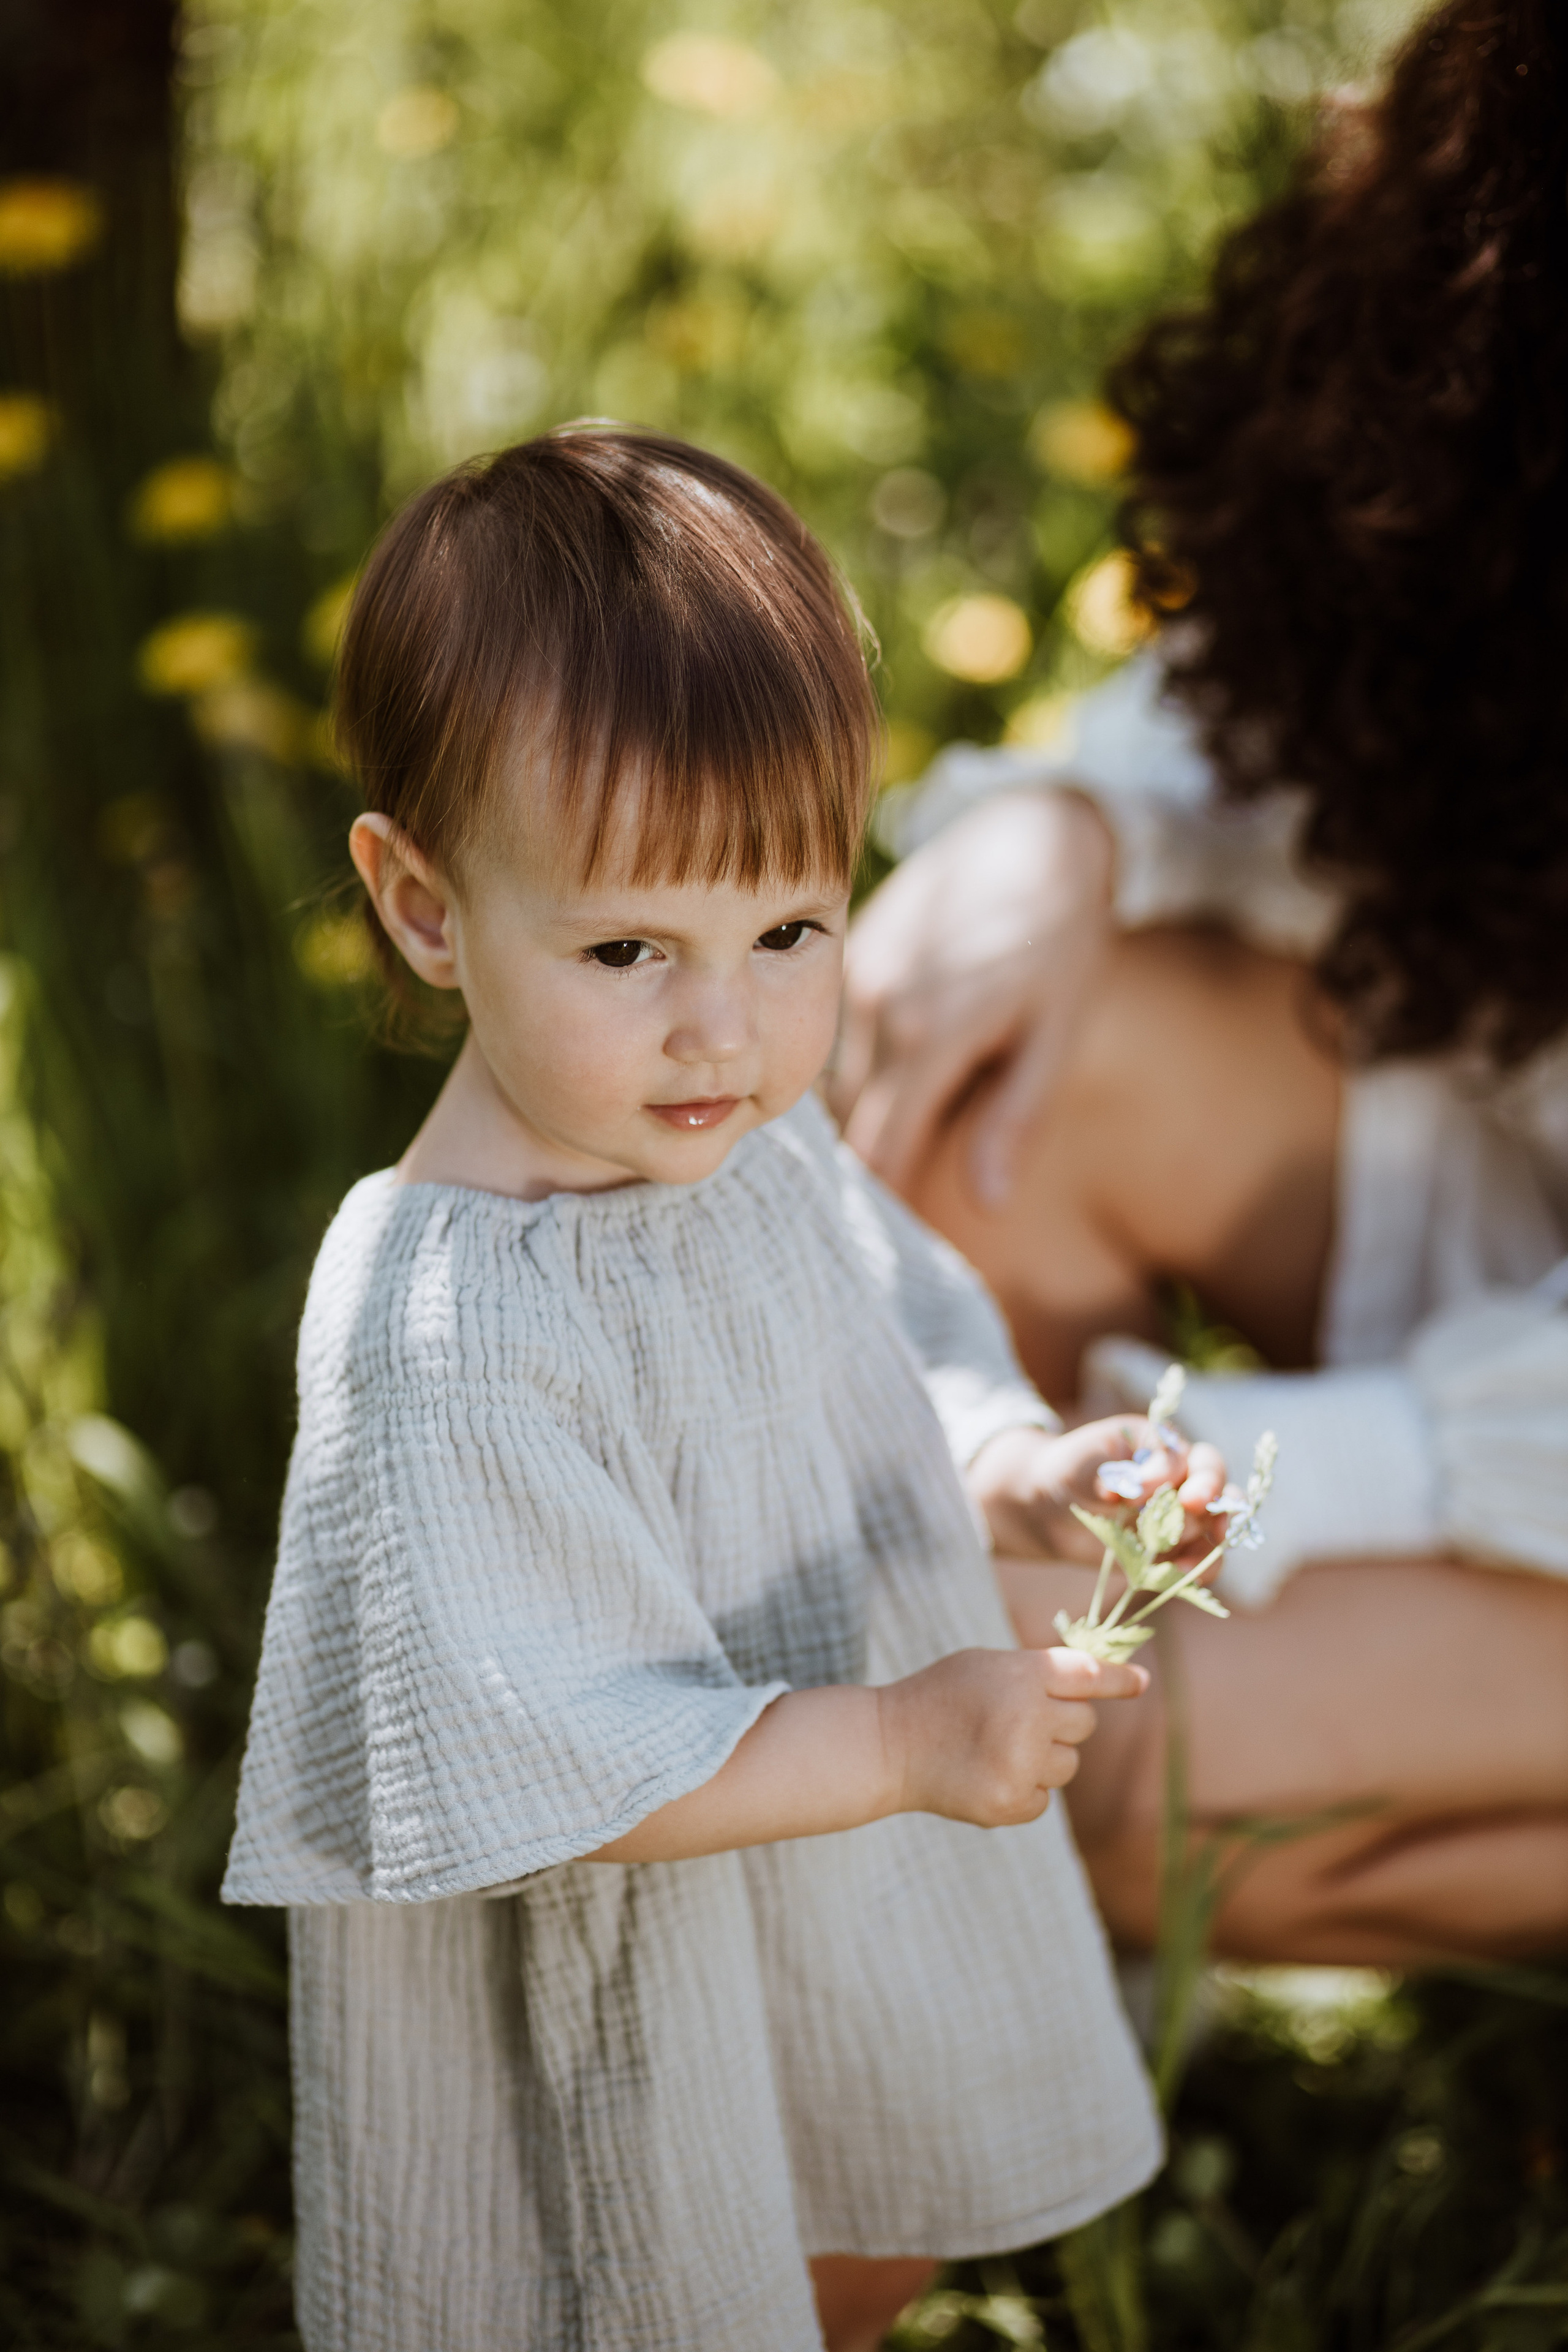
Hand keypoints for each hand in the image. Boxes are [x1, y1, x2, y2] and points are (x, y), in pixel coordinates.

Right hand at [830, 788, 1114, 1205]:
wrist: (1032, 833)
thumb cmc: (1062, 940)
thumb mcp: (1059, 1032)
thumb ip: (1016, 1117)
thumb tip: (988, 1203)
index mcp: (931, 1036)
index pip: (881, 1148)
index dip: (885, 1202)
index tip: (891, 1247)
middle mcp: (878, 1007)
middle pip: (851, 1119)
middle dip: (868, 1164)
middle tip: (885, 1211)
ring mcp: (855, 974)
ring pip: (837, 1078)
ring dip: (859, 1112)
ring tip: (886, 1145)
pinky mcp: (850, 952)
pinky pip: (838, 1035)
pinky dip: (856, 1066)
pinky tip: (887, 1075)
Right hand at [877, 1644, 1148, 1827]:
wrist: (890, 1746)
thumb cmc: (943, 1695)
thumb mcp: (988, 1664)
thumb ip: (1040, 1670)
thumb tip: (1103, 1679)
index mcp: (1022, 1675)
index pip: (1089, 1675)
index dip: (1119, 1680)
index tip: (1141, 1684)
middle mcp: (1027, 1717)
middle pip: (1085, 1724)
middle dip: (1061, 1721)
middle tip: (1021, 1719)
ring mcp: (1020, 1764)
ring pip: (1069, 1764)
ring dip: (1045, 1757)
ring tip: (998, 1749)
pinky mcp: (1011, 1803)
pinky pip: (1046, 1797)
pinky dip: (1025, 1789)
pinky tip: (989, 1774)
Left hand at [968, 1416, 1226, 1569]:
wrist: (1046, 1507)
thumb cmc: (1069, 1469)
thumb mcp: (1089, 1454)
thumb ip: (1119, 1467)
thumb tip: (1142, 1491)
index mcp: (1167, 1450)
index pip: (1193, 1456)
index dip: (1177, 1471)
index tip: (1141, 1488)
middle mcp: (1183, 1482)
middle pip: (1219, 1487)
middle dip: (1211, 1495)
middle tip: (1192, 1504)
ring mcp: (1181, 1520)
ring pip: (1215, 1529)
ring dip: (1208, 1542)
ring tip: (1186, 1557)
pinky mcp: (1171, 1553)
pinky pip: (1200, 1563)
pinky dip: (1199, 1570)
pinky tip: (1181, 1574)